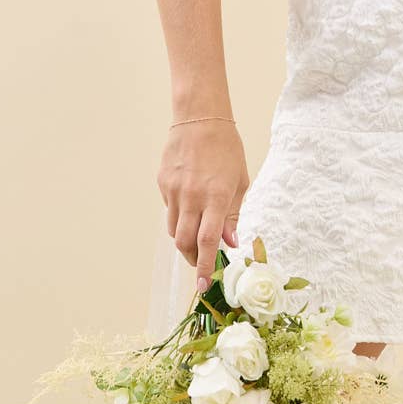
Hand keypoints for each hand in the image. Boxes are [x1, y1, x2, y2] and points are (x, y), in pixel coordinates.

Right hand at [157, 119, 249, 291]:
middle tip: (201, 264)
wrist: (200, 118)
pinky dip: (179, 216)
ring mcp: (174, 190)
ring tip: (196, 236)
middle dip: (192, 259)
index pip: (208, 241)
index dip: (206, 266)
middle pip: (185, 242)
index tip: (204, 285)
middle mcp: (193, 196)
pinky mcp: (162, 183)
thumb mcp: (240, 181)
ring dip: (185, 240)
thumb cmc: (227, 149)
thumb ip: (233, 214)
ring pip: (173, 229)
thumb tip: (230, 243)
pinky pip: (169, 210)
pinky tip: (189, 205)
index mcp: (217, 196)